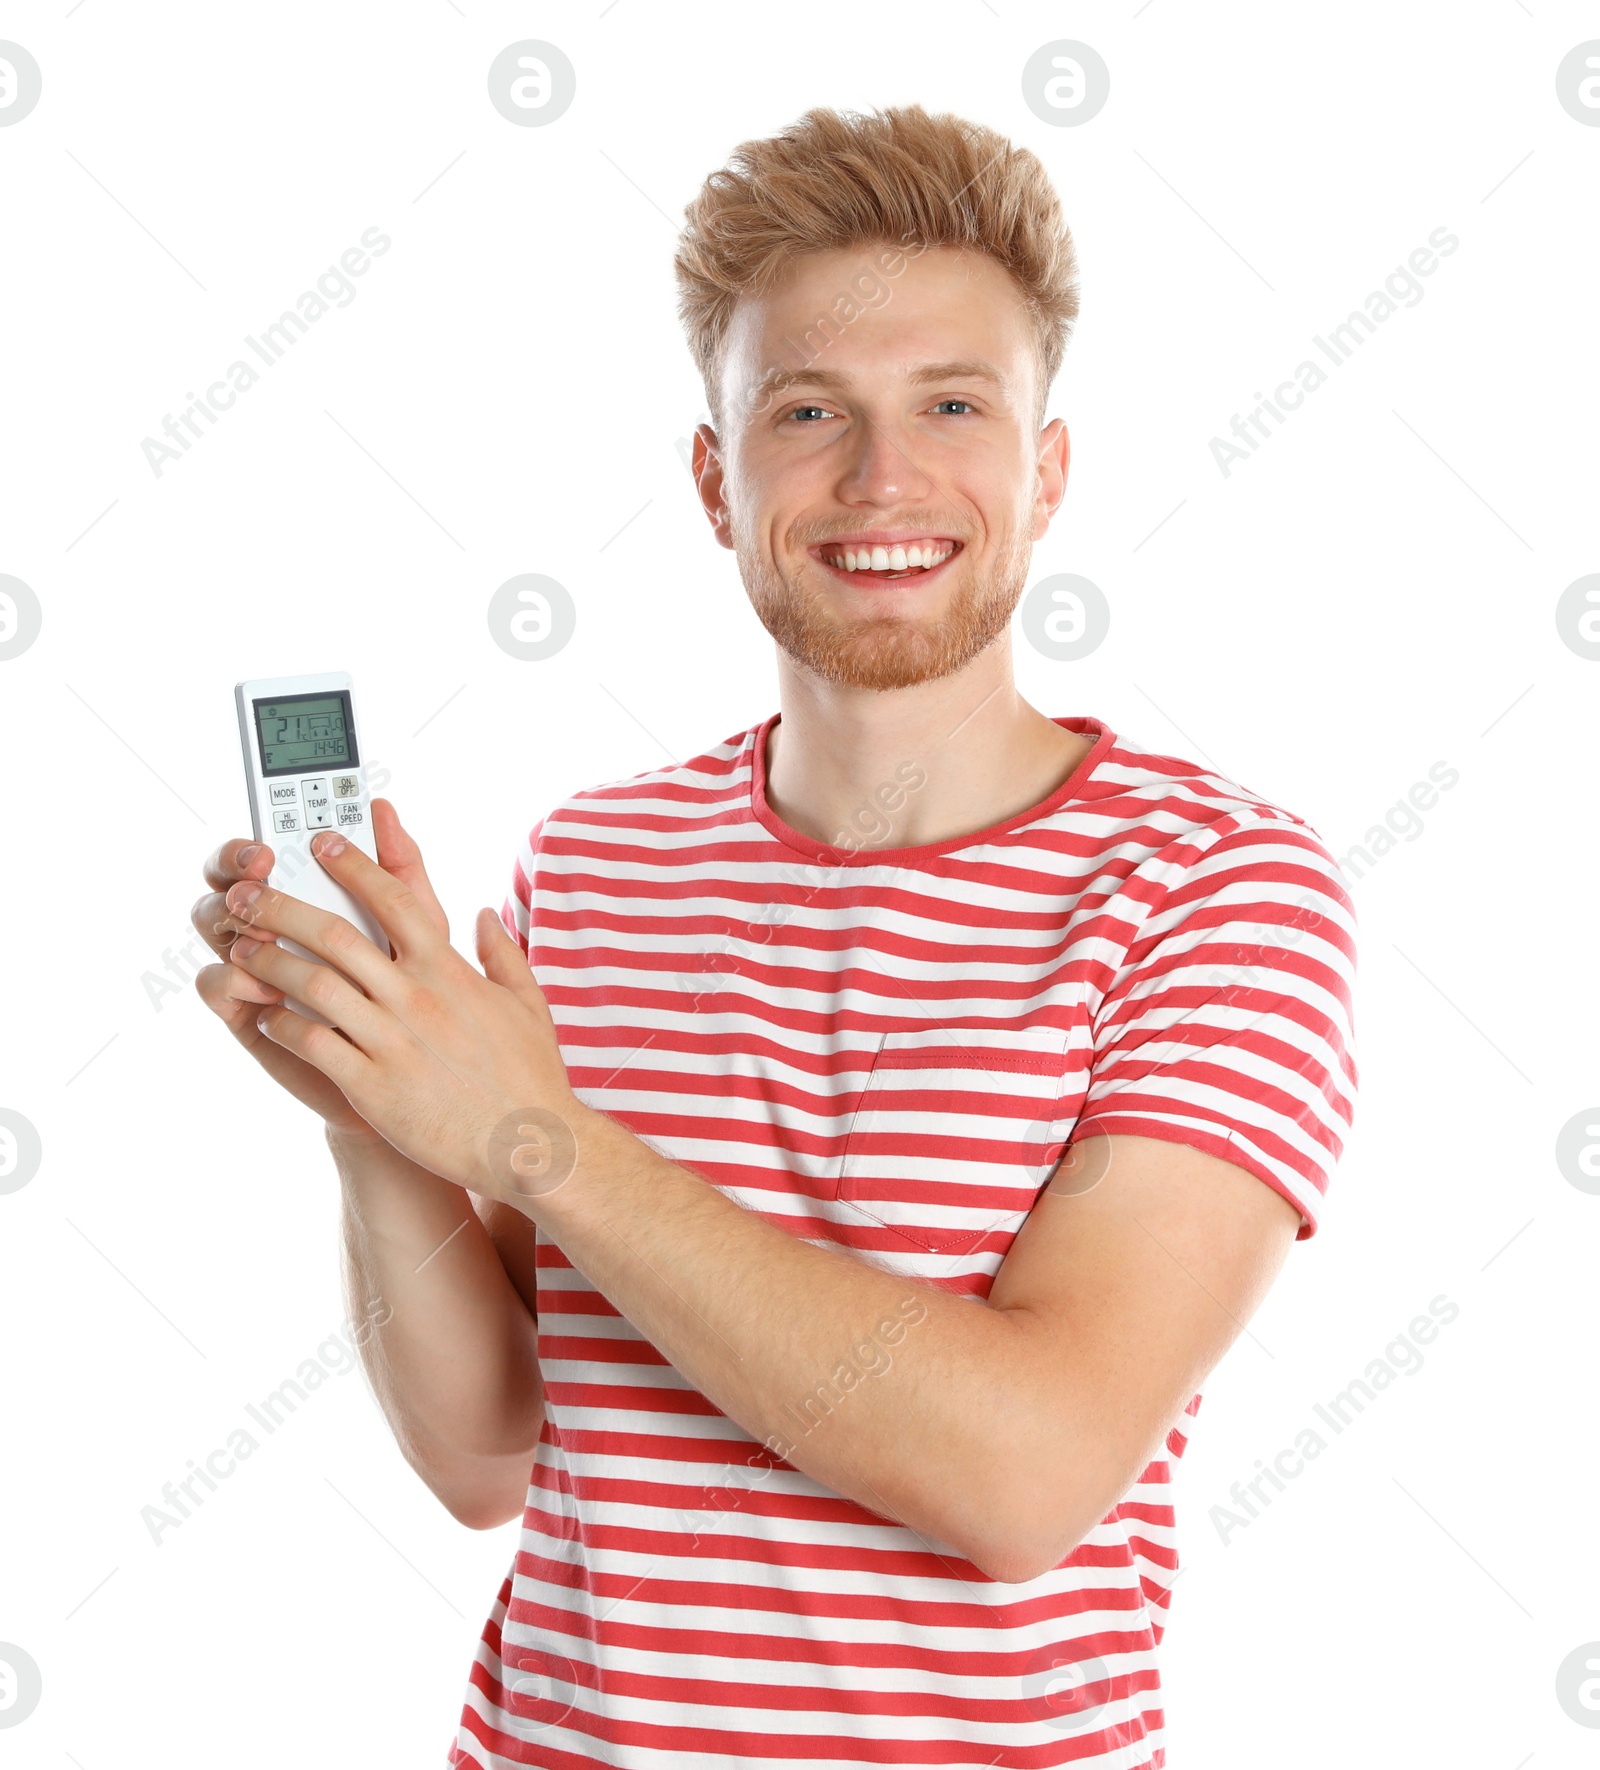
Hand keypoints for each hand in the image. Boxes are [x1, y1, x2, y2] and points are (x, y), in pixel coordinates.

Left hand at [220, 808, 578, 1198]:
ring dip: (269, 963)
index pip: (394, 899)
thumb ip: (503, 953)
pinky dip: (282, 1024)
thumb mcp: (528, 1004)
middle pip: (335, 934)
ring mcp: (392, 1040)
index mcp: (450, 970)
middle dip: (283, 907)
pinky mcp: (372, 1086)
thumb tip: (485, 915)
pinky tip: (266, 1018)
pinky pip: (312, 1043)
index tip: (323, 843)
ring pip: (314, 984)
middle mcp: (416, 997)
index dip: (354, 865)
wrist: (528, 1145)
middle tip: (247, 895)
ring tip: (241, 952)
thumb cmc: (530, 1077)